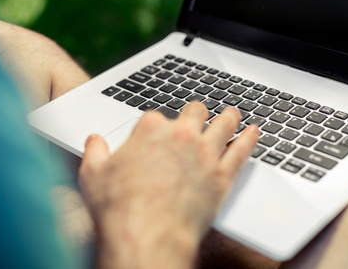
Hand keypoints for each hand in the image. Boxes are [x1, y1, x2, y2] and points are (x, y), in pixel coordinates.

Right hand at [79, 102, 259, 268]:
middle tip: (199, 115)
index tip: (159, 131)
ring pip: (223, 124)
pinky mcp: (221, 175)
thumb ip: (95, 152)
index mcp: (150, 130)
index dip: (158, 125)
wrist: (147, 236)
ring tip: (233, 114)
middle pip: (195, 112)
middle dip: (197, 113)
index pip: (158, 116)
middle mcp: (181, 136)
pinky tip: (254, 132)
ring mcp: (204, 153)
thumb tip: (94, 140)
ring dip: (228, 117)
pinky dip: (249, 139)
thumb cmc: (120, 209)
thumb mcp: (93, 175)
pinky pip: (241, 150)